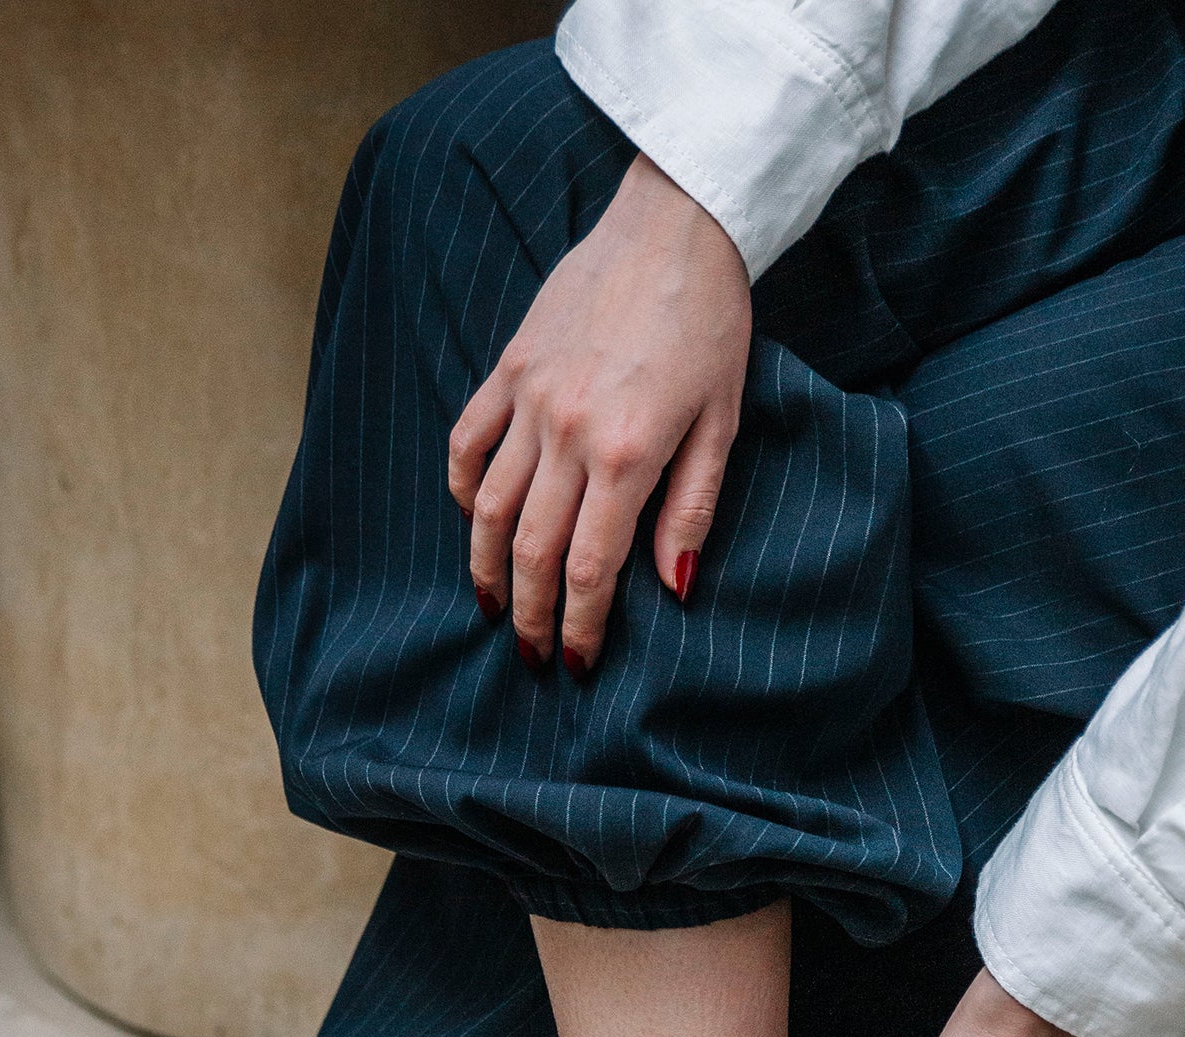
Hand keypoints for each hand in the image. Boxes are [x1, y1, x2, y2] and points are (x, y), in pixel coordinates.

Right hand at [447, 153, 751, 675]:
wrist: (676, 225)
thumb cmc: (711, 326)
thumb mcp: (722, 424)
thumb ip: (691, 509)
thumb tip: (674, 589)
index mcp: (628, 454)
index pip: (590, 567)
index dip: (581, 626)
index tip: (577, 663)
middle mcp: (569, 432)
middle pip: (530, 549)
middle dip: (529, 613)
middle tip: (532, 655)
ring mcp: (530, 398)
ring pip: (488, 506)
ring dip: (486, 567)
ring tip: (491, 606)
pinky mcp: (508, 366)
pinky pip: (467, 442)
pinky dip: (462, 488)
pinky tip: (473, 522)